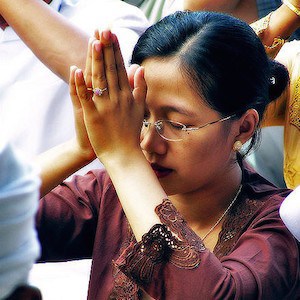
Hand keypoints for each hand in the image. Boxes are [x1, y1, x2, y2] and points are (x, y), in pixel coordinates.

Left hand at [73, 30, 146, 163]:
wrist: (123, 155)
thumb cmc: (131, 133)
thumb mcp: (140, 109)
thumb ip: (141, 89)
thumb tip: (140, 69)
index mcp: (127, 96)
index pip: (121, 69)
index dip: (116, 52)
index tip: (113, 36)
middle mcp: (117, 98)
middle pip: (110, 70)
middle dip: (107, 49)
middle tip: (103, 30)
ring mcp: (104, 107)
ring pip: (99, 80)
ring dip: (96, 61)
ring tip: (94, 42)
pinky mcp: (93, 116)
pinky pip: (86, 97)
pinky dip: (80, 84)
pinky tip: (77, 69)